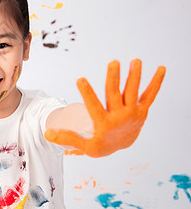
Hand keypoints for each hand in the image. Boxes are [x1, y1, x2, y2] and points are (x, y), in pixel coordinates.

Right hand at [45, 59, 165, 156]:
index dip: (87, 92)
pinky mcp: (142, 110)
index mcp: (104, 124)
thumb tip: (47, 133)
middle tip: (113, 63)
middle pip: (115, 94)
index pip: (94, 106)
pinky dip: (156, 82)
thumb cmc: (101, 144)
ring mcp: (133, 113)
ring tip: (135, 61)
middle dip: (114, 78)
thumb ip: (68, 138)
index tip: (80, 79)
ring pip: (133, 92)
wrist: (123, 147)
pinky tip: (161, 69)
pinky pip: (150, 95)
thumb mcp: (85, 146)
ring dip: (134, 76)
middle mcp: (120, 117)